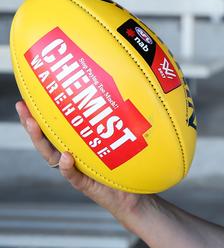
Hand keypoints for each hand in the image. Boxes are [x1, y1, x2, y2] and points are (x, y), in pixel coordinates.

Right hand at [15, 100, 145, 222]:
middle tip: (23, 109)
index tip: (26, 100)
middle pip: (47, 141)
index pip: (53, 130)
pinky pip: (73, 176)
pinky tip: (65, 156)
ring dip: (42, 141)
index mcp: (76, 147)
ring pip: (53, 157)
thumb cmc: (125, 165)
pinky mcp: (85, 185)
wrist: (133, 194)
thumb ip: (110, 124)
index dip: (39, 116)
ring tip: (35, 125)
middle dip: (33, 125)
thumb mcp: (117, 140)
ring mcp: (76, 171)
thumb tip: (109, 95)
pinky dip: (67, 167)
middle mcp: (72, 158)